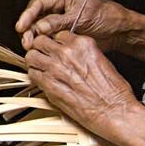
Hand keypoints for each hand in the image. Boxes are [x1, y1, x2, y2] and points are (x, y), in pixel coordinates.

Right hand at [16, 0, 132, 52]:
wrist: (119, 30)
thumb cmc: (106, 17)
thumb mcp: (81, 18)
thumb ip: (59, 22)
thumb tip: (39, 26)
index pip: (38, 4)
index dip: (27, 16)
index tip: (21, 27)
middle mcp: (56, 6)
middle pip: (34, 16)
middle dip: (28, 29)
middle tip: (27, 41)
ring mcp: (57, 19)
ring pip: (38, 27)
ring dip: (34, 37)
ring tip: (31, 47)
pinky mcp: (60, 31)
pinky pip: (46, 36)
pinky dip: (42, 42)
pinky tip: (40, 48)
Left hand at [24, 31, 139, 137]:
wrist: (113, 111)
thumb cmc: (113, 91)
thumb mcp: (100, 60)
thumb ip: (81, 53)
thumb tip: (70, 52)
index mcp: (82, 44)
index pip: (58, 34)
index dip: (55, 42)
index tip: (55, 49)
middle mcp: (67, 53)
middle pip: (40, 41)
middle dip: (40, 48)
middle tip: (44, 56)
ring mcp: (55, 68)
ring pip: (31, 56)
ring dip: (34, 61)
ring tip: (41, 68)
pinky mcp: (48, 84)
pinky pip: (32, 74)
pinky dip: (35, 76)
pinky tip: (43, 81)